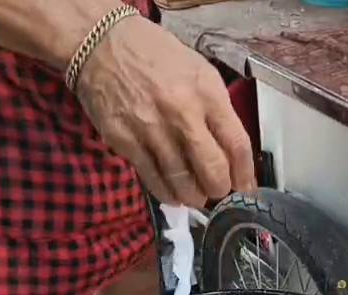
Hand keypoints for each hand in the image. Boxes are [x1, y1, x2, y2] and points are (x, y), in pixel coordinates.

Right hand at [75, 16, 254, 207]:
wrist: (101, 44)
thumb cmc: (156, 55)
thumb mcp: (199, 72)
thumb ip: (217, 110)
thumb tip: (231, 151)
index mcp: (207, 94)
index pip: (237, 145)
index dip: (245, 175)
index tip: (245, 189)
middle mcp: (182, 113)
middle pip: (213, 169)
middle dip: (221, 190)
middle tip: (220, 193)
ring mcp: (152, 129)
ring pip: (182, 181)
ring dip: (194, 197)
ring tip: (197, 197)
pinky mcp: (125, 141)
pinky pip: (152, 179)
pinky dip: (167, 193)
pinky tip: (173, 195)